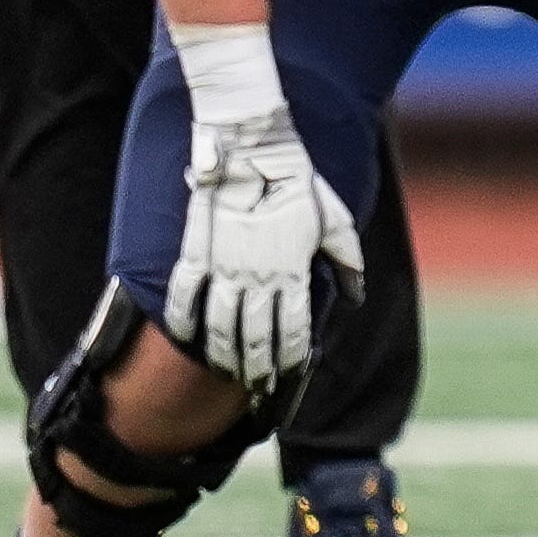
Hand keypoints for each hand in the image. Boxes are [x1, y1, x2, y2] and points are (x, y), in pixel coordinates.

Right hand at [161, 49, 359, 388]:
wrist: (256, 150)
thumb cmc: (300, 184)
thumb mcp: (335, 222)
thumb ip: (346, 261)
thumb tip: (355, 296)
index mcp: (294, 272)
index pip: (292, 331)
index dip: (289, 360)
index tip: (287, 377)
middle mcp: (258, 277)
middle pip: (254, 338)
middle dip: (256, 368)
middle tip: (256, 386)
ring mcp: (224, 267)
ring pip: (219, 326)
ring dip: (223, 354)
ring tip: (227, 371)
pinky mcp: (196, 252)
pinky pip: (185, 294)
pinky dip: (182, 320)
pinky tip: (185, 338)